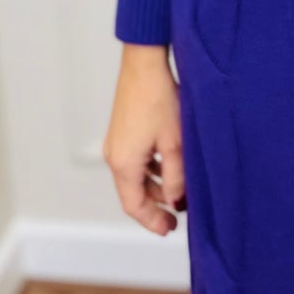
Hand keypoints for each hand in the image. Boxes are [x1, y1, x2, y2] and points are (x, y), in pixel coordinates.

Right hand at [103, 44, 185, 236]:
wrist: (145, 64)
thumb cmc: (159, 99)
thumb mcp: (175, 143)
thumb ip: (176, 178)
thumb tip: (175, 202)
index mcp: (124, 164)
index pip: (134, 206)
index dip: (152, 221)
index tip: (169, 229)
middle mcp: (115, 156)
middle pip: (132, 193)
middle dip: (155, 206)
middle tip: (176, 216)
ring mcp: (117, 143)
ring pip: (135, 176)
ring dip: (154, 187)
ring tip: (177, 192)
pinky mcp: (123, 131)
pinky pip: (135, 160)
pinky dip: (150, 170)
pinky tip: (169, 167)